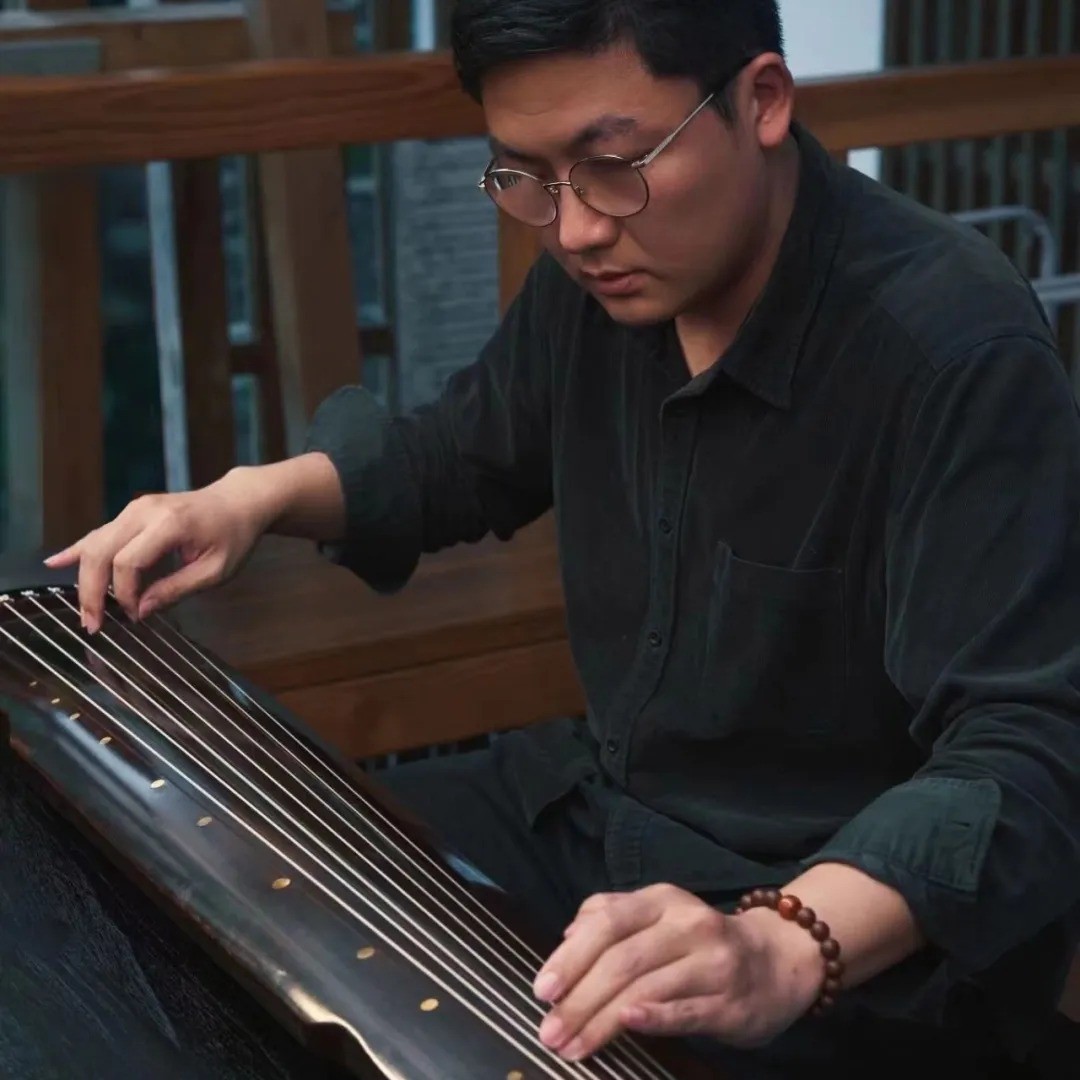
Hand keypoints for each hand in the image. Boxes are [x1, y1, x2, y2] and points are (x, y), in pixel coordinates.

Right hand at [44, 467, 276, 632]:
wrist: (239, 502)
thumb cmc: (234, 536)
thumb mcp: (216, 570)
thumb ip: (177, 589)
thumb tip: (141, 610)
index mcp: (170, 524)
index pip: (128, 562)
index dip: (124, 593)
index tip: (134, 615)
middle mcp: (146, 511)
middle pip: (101, 552)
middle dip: (92, 591)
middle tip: (93, 624)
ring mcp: (136, 509)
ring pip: (95, 543)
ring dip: (85, 579)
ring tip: (86, 612)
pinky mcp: (132, 513)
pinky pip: (100, 533)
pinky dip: (78, 549)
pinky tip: (56, 562)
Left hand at [532, 884, 822, 1060]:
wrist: (779, 960)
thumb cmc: (701, 942)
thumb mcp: (659, 915)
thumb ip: (612, 916)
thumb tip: (568, 935)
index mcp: (661, 900)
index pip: (607, 921)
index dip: (571, 955)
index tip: (542, 989)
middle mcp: (686, 923)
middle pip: (622, 959)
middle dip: (579, 999)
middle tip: (549, 1032)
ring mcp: (712, 961)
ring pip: (647, 987)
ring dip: (602, 1020)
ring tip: (573, 1045)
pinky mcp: (731, 999)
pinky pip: (687, 1008)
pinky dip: (655, 1015)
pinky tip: (628, 1023)